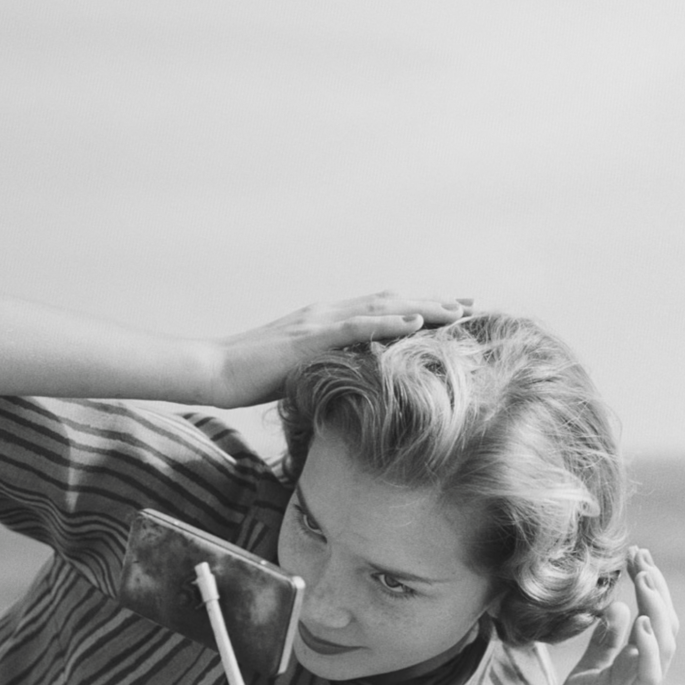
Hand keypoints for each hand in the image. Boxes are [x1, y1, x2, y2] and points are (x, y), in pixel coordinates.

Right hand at [201, 292, 471, 408]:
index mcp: (325, 319)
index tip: (450, 312)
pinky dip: (389, 322)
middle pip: (390, 300)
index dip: (417, 308)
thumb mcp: (299, 373)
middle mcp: (327, 312)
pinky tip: (415, 322)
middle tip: (470, 304)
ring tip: (456, 310)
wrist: (215, 370)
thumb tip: (352, 384)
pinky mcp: (310, 337)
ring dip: (422, 307)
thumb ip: (326, 369)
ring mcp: (319, 321)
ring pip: (381, 307)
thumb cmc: (250, 378)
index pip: (380, 308)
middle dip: (432, 302)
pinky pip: (357, 326)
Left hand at [539, 548, 676, 684]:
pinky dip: (651, 648)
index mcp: (633, 663)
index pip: (651, 616)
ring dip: (658, 609)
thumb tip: (617, 607)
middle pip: (664, 623)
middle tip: (641, 557)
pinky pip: (650, 674)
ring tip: (645, 579)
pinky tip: (644, 623)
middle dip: (655, 588)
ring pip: (665, 643)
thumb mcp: (587, 671)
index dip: (647, 586)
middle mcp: (644, 673)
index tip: (636, 555)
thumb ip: (604, 643)